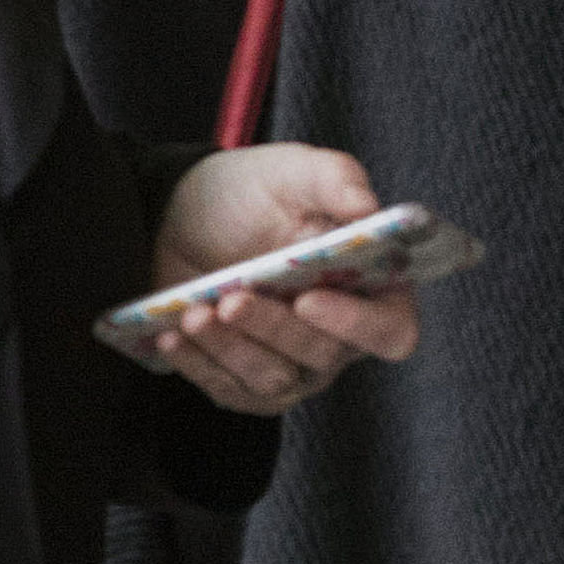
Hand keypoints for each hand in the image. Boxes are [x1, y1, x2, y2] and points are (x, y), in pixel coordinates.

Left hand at [150, 145, 421, 414]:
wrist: (184, 216)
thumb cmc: (254, 193)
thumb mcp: (293, 171)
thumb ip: (338, 179)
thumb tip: (368, 207)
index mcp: (374, 288)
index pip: (391, 329)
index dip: (358, 324)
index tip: (308, 299)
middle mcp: (342, 335)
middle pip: (324, 355)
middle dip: (274, 329)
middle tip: (231, 299)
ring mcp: (295, 364)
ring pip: (275, 381)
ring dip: (233, 349)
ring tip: (194, 312)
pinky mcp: (246, 379)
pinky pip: (230, 392)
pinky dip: (200, 365)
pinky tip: (172, 335)